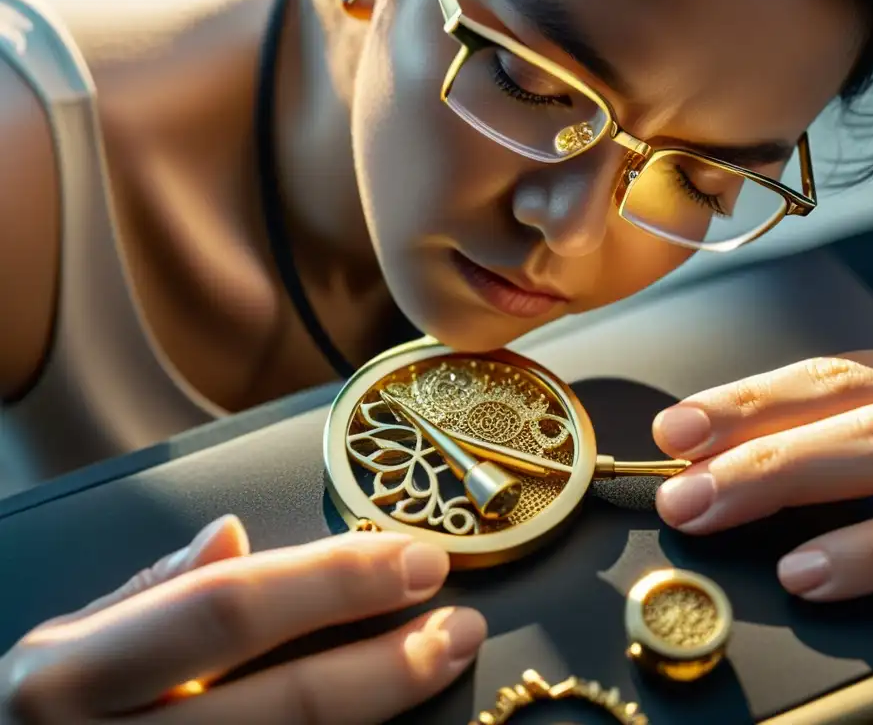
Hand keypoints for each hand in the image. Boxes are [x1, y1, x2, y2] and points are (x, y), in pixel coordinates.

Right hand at [0, 516, 485, 723]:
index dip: (335, 581)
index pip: (231, 609)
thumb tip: (233, 536)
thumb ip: (154, 595)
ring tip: (439, 664)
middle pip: (286, 704)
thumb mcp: (66, 647)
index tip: (415, 558)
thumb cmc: (39, 721)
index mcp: (75, 676)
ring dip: (383, 711)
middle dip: (389, 663)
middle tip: (460, 625)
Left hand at [651, 340, 872, 679]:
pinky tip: (808, 572)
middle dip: (749, 441)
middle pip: (850, 400)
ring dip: (786, 476)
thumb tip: (702, 482)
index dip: (745, 400)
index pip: (827, 376)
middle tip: (678, 486)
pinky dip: (871, 547)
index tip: (673, 431)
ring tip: (711, 511)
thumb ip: (818, 478)